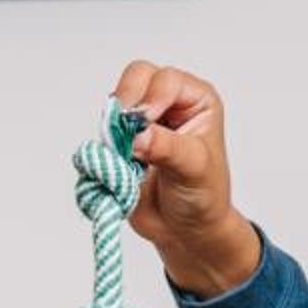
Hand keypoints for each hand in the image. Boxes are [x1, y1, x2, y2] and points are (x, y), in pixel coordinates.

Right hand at [111, 60, 260, 296]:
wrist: (185, 229)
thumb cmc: (203, 196)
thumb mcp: (194, 169)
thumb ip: (167, 147)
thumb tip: (137, 137)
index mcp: (196, 100)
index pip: (165, 80)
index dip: (150, 98)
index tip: (144, 123)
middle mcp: (169, 102)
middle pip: (136, 77)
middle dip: (127, 103)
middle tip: (124, 133)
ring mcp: (143, 119)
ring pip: (115, 103)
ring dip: (114, 127)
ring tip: (127, 156)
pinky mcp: (122, 139)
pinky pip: (104, 131)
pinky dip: (105, 145)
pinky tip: (119, 164)